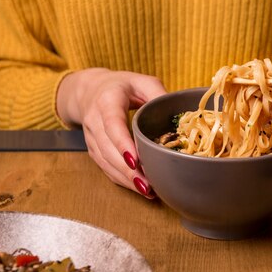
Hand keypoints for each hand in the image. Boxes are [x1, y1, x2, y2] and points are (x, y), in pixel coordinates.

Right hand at [56, 68, 166, 196]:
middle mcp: (94, 119)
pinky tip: (138, 186)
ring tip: (147, 190)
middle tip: (149, 184)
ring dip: (125, 178)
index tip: (135, 161)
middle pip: (108, 148)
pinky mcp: (93, 148)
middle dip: (127, 169)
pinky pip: (104, 167)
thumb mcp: (143, 82)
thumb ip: (158, 94)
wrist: (91, 90)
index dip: (122, 144)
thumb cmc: (123, 86)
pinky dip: (120, 179)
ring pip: (105, 161)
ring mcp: (91, 136)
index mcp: (107, 100)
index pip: (112, 124)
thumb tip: (180, 114)